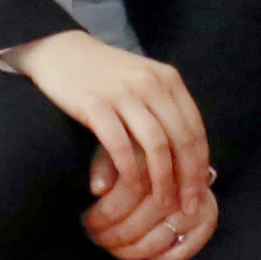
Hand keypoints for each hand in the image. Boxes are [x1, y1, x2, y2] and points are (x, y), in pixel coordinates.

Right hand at [0, 32, 215, 259]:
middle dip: (187, 178)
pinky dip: (130, 171)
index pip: (195, 128)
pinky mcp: (95, 103)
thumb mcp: (143, 81)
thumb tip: (189, 158)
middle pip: (181, 139)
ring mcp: (123, 92)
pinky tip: (133, 189)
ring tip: (163, 204)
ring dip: (163, 181)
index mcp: (167, 79)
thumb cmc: (105, 75)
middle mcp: (150, 83)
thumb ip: (165, 109)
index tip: (199, 193)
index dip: (200, 165)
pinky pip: (121, 145)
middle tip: (186, 207)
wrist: (61, 52)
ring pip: (156, 145)